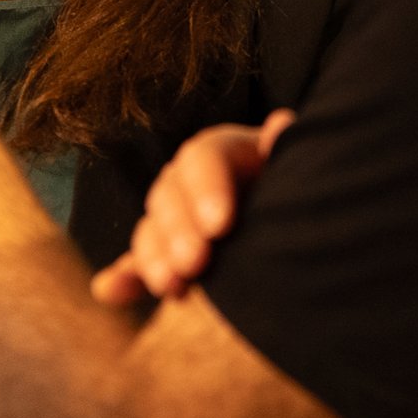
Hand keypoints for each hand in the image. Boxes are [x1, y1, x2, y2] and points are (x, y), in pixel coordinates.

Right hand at [91, 110, 293, 307]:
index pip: (205, 157)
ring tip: (172, 287)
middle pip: (171, 194)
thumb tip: (281, 127)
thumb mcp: (300, 169)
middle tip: (195, 264)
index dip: (207, 188)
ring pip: (151, 230)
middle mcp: (195, 182)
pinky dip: (125, 278)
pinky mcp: (169, 257)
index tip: (222, 225)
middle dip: (179, 231)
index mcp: (227, 153)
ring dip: (155, 258)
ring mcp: (178, 221)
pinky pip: (139, 265)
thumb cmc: (308, 193)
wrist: (305, 232)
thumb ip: (287, 152)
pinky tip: (109, 290)